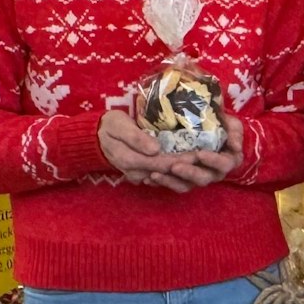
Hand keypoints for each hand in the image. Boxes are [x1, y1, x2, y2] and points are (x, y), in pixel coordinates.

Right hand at [98, 110, 241, 192]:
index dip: (182, 160)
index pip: (161, 163)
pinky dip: (175, 172)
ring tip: (203, 163)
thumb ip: (136, 138)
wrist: (95, 136)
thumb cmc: (108, 126)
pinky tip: (190, 165)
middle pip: (167, 172)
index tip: (200, 154)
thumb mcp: (118, 125)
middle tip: (208, 159)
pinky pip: (160, 177)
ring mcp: (138, 175)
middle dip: (188, 166)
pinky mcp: (141, 173)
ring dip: (184, 172)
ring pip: (165, 178)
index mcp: (130, 160)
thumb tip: (155, 149)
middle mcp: (136, 172)